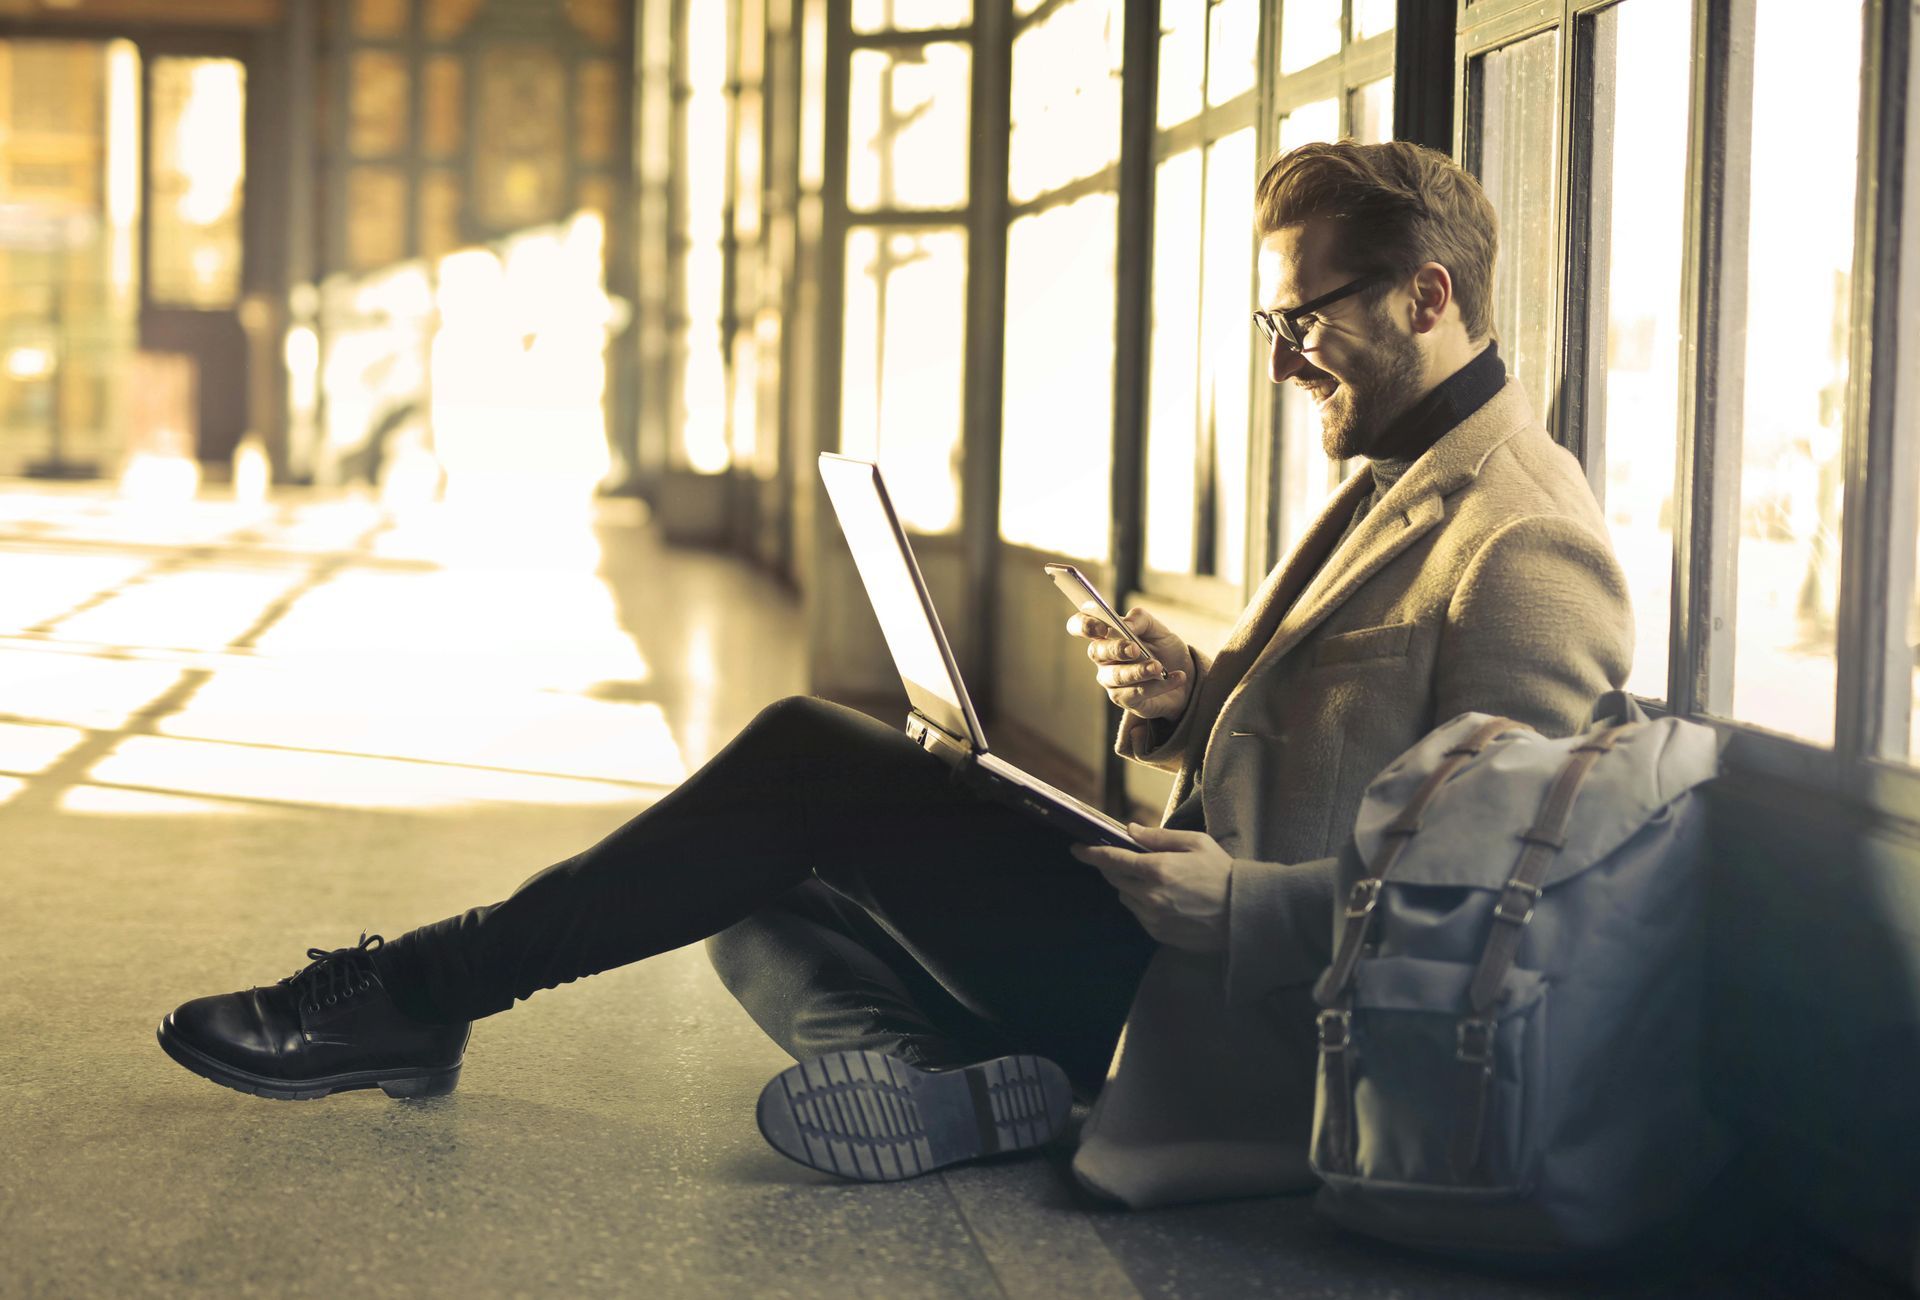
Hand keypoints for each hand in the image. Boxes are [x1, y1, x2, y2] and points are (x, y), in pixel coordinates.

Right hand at [1065, 603, 1193, 719]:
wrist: (1186, 676)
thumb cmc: (1164, 649)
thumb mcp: (1158, 629)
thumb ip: (1141, 620)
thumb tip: (1125, 624)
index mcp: (1106, 635)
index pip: (1080, 626)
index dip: (1084, 625)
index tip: (1101, 627)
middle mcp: (1104, 659)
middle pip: (1096, 652)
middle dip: (1115, 649)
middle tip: (1135, 649)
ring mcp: (1112, 681)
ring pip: (1116, 676)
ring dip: (1138, 671)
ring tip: (1160, 667)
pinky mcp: (1126, 700)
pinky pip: (1136, 693)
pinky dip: (1158, 685)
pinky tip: (1177, 677)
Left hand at [1070, 824, 1230, 951]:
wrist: (1244, 914)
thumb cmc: (1223, 872)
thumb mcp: (1196, 843)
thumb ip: (1159, 837)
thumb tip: (1130, 830)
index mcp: (1158, 869)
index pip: (1112, 859)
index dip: (1091, 853)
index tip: (1076, 848)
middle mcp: (1150, 895)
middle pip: (1114, 879)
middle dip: (1112, 866)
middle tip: (1120, 858)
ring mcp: (1153, 917)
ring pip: (1125, 897)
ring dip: (1128, 885)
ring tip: (1150, 878)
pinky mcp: (1158, 933)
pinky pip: (1138, 914)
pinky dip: (1141, 902)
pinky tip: (1161, 897)